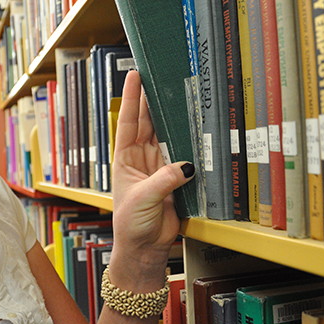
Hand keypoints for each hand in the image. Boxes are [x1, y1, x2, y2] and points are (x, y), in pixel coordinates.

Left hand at [110, 71, 194, 280]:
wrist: (144, 249)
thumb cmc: (131, 225)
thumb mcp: (143, 198)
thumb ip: (164, 180)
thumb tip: (186, 165)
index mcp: (125, 157)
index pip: (128, 121)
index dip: (132, 97)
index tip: (135, 74)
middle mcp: (142, 157)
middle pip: (150, 122)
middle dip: (155, 99)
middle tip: (165, 75)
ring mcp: (160, 166)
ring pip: (169, 136)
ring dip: (175, 118)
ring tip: (185, 94)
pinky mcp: (177, 178)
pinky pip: (186, 156)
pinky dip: (192, 143)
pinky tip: (199, 128)